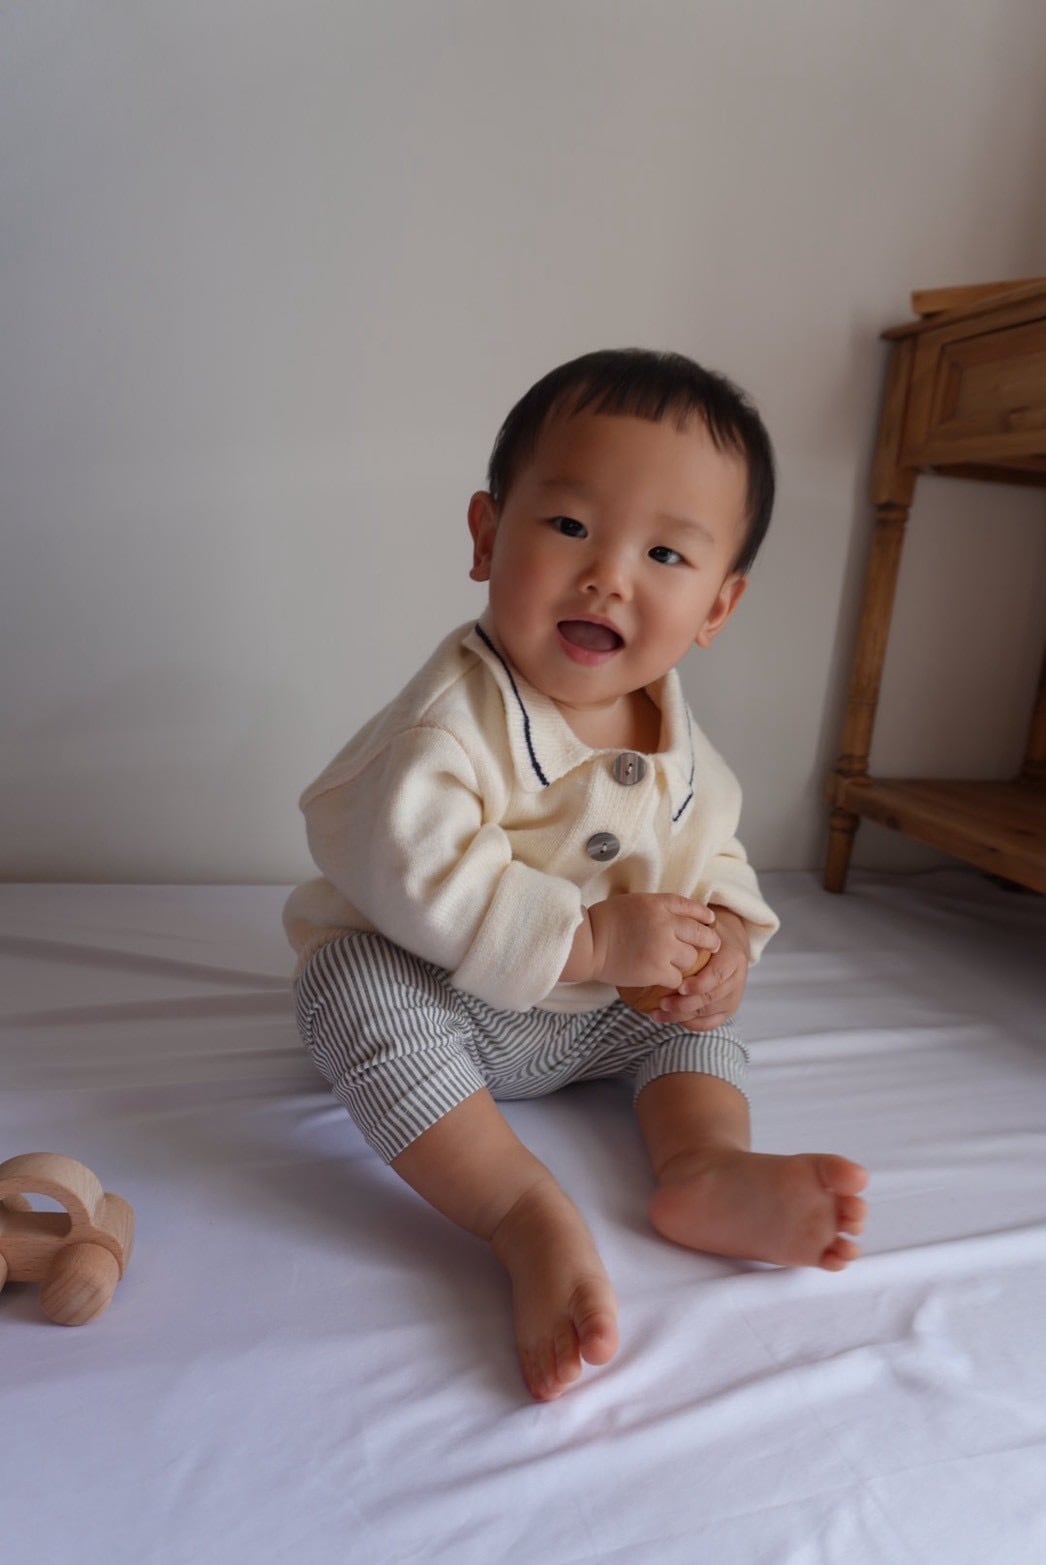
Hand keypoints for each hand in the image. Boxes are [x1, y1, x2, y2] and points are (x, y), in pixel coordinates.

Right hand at [579, 893, 719, 989]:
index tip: (709, 922)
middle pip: (701, 934)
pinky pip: (678, 978)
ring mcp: (662, 948)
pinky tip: (665, 979)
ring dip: (686, 963)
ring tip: (676, 965)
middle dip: (710, 942)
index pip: (693, 908)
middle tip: (712, 947)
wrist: (588, 944)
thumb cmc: (606, 921)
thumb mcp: (635, 902)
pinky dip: (673, 980)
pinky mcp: (656, 970)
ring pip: (692, 959)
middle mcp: (665, 924)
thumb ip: (659, 908)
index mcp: (658, 904)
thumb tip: (682, 916)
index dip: (704, 916)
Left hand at [650, 906, 749, 1029]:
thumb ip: (691, 933)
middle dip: (685, 1004)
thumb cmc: (709, 935)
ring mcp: (734, 997)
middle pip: (711, 998)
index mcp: (733, 957)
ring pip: (707, 1013)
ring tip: (657, 1013)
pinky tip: (670, 1019)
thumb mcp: (703, 928)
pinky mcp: (728, 1010)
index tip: (680, 986)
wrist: (729, 946)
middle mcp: (738, 979)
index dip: (699, 984)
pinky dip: (689, 1024)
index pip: (718, 975)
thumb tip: (666, 939)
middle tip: (662, 1003)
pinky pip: (710, 1024)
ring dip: (681, 1016)